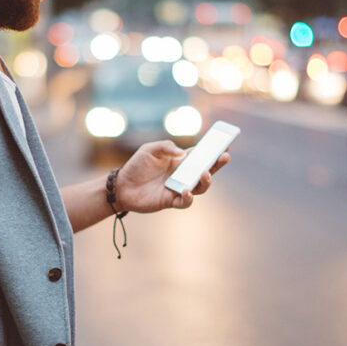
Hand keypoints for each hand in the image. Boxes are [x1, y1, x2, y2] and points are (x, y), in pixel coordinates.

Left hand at [115, 140, 229, 212]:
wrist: (121, 185)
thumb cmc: (137, 166)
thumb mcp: (149, 149)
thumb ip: (166, 147)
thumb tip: (182, 153)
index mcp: (180, 160)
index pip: (200, 155)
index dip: (213, 150)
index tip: (225, 144)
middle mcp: (183, 175)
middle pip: (206, 170)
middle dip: (217, 164)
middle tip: (225, 156)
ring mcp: (178, 188)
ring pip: (200, 187)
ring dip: (206, 181)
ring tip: (205, 173)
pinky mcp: (170, 201)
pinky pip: (185, 202)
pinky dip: (188, 198)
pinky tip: (186, 191)